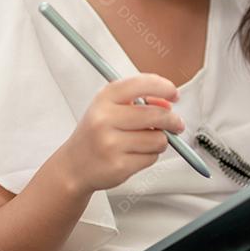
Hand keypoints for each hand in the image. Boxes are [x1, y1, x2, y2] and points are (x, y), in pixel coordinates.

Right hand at [54, 74, 184, 194]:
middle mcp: (105, 118)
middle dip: (172, 120)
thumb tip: (167, 104)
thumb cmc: (95, 134)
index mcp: (104, 98)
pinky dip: (150, 156)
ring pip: (158, 139)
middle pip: (156, 114)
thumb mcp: (110, 107)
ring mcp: (111, 143)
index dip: (164, 87)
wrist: (74, 165)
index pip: (141, 84)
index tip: (174, 94)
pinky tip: (134, 154)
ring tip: (145, 141)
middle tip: (175, 123)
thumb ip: (138, 101)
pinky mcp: (119, 165)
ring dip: (159, 141)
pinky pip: (151, 158)